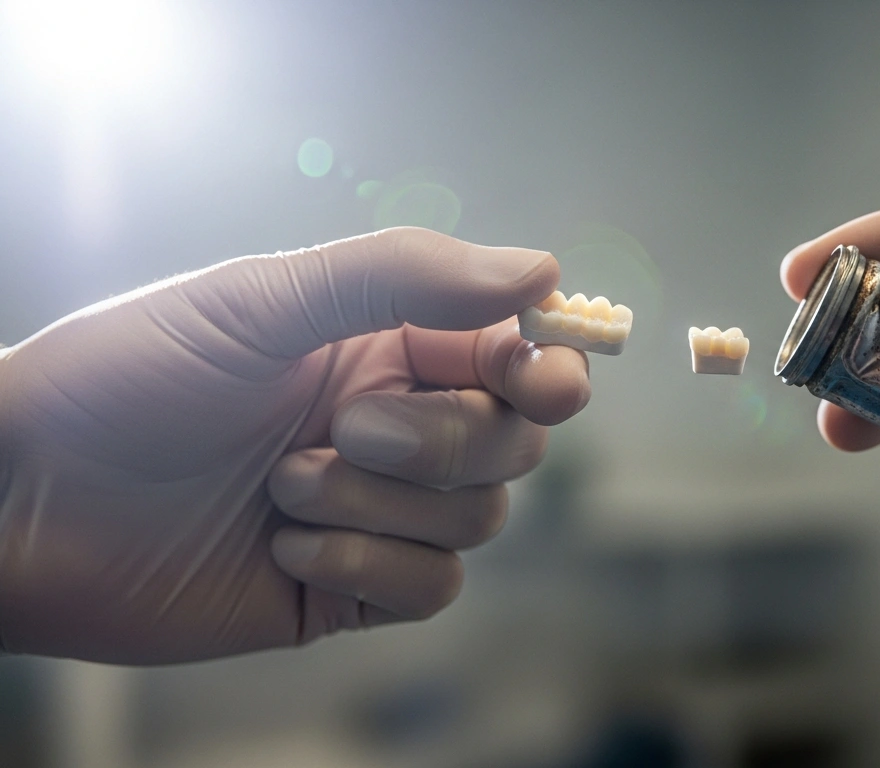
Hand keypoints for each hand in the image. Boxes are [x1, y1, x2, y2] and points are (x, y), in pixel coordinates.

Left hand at [0, 227, 590, 662]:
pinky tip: (285, 546)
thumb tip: (542, 273)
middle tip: (343, 430)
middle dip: (443, 442)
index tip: (535, 374)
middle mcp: (396, 424)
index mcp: (385, 344)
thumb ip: (404, 276)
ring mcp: (379, 510)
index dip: (547, 366)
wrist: (25, 502)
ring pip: (478, 518)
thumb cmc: (128, 380)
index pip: (516, 353)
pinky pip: (433, 587)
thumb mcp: (260, 303)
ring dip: (383, 505)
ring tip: (281, 487)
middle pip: (512, 441)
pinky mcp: (352, 586)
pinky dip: (370, 564)